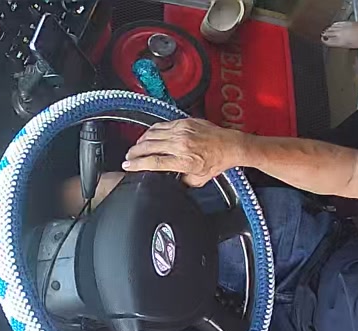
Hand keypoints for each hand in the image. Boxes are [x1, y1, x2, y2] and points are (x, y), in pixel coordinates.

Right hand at [122, 119, 246, 186]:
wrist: (230, 145)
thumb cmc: (216, 162)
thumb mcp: (197, 180)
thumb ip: (181, 180)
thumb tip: (169, 179)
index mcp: (184, 161)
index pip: (153, 162)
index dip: (137, 164)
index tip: (128, 166)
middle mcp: (181, 144)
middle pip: (148, 146)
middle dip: (134, 152)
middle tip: (128, 157)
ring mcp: (182, 131)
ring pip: (152, 134)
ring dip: (140, 141)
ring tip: (135, 147)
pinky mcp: (184, 122)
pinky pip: (161, 126)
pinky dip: (151, 132)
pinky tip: (148, 136)